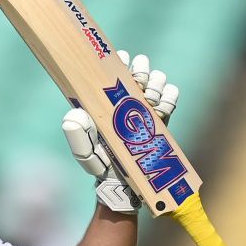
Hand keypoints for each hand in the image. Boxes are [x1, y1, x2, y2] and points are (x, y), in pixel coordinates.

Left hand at [61, 50, 179, 214]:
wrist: (126, 185)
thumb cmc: (102, 166)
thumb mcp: (86, 154)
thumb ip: (79, 137)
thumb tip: (73, 116)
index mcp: (108, 100)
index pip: (114, 70)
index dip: (119, 60)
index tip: (122, 61)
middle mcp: (128, 99)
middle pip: (140, 68)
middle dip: (142, 70)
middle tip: (138, 83)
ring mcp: (146, 107)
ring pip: (157, 79)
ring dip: (156, 83)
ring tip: (149, 100)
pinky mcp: (162, 118)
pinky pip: (172, 95)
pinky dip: (169, 95)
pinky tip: (161, 107)